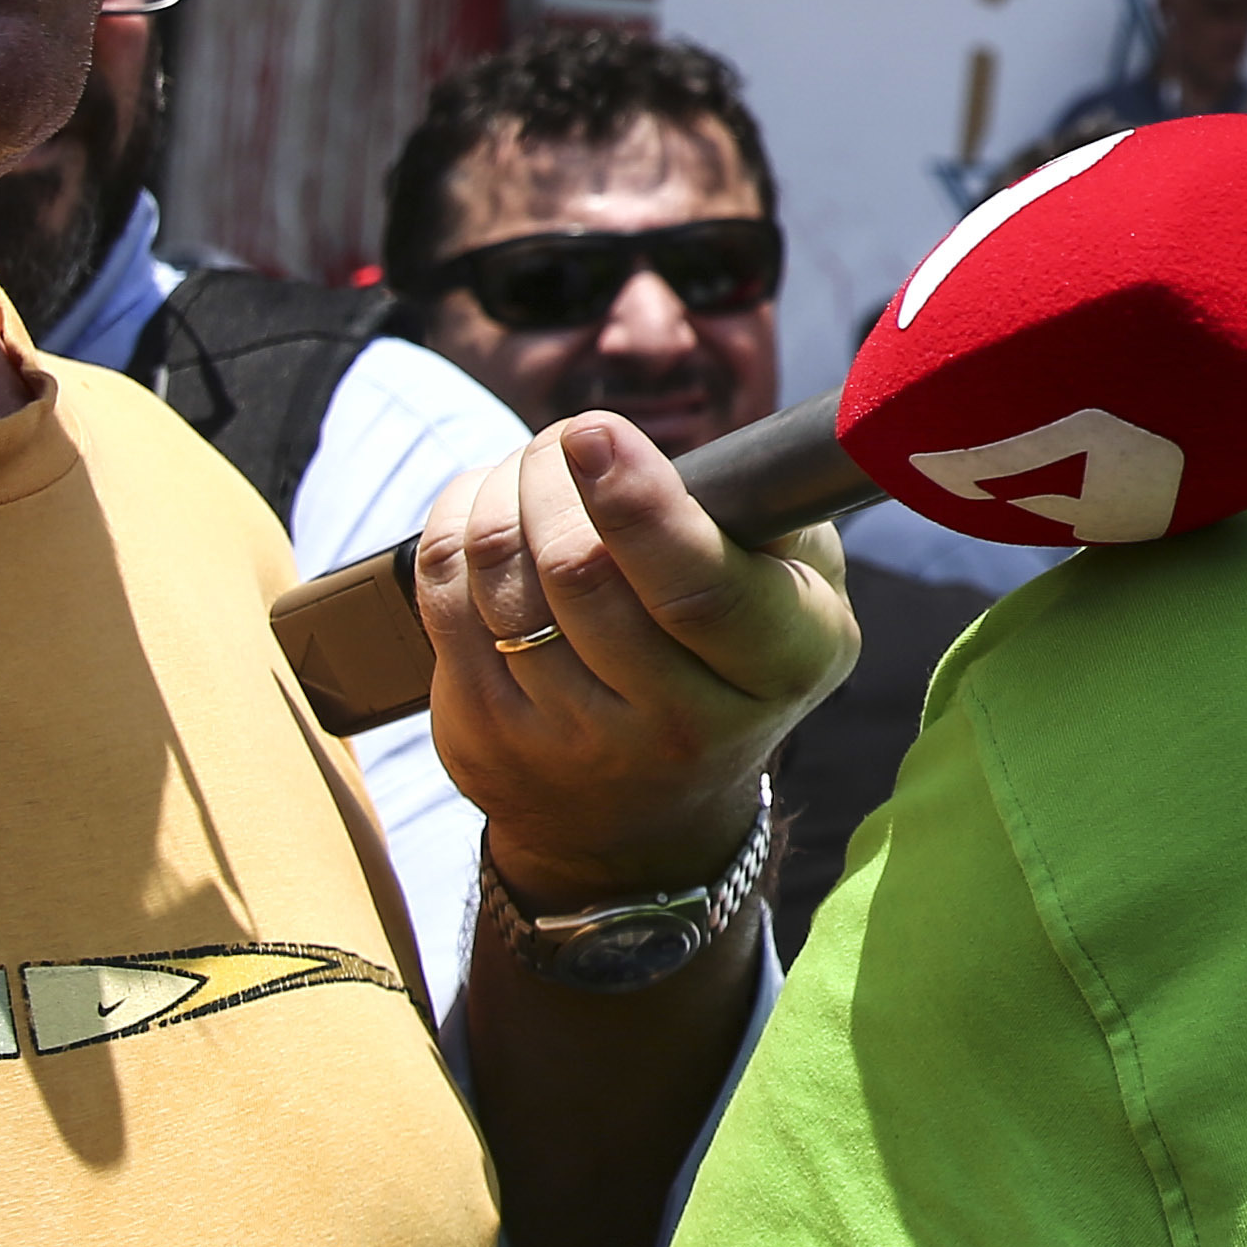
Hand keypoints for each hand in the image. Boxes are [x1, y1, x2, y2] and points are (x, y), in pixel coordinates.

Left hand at [415, 413, 859, 900]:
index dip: (636, 505)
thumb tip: (691, 457)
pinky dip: (453, 530)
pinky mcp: (487, 741)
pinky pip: (444, 605)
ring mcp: (573, 743)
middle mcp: (681, 722)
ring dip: (501, 493)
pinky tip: (482, 505)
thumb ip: (773, 518)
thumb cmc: (734, 657)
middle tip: (568, 440)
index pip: (699, 587)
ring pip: (503, 582)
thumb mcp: (802, 592)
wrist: (649, 814)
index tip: (592, 432)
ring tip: (529, 467)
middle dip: (553, 477)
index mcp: (781, 665)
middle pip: (580, 573)